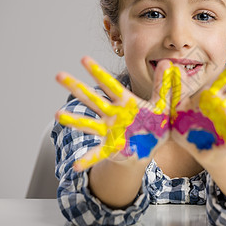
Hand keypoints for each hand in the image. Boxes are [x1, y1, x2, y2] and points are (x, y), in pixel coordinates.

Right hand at [56, 57, 173, 171]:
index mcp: (125, 102)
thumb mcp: (162, 104)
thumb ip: (163, 85)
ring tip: (58, 115)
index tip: (83, 59)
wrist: (151, 148)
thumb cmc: (154, 124)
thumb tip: (167, 63)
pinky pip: (98, 154)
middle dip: (76, 87)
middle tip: (59, 75)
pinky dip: (87, 160)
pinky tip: (76, 166)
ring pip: (89, 123)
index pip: (110, 84)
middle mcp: (112, 114)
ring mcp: (109, 131)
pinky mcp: (111, 148)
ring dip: (74, 120)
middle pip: (92, 99)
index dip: (97, 72)